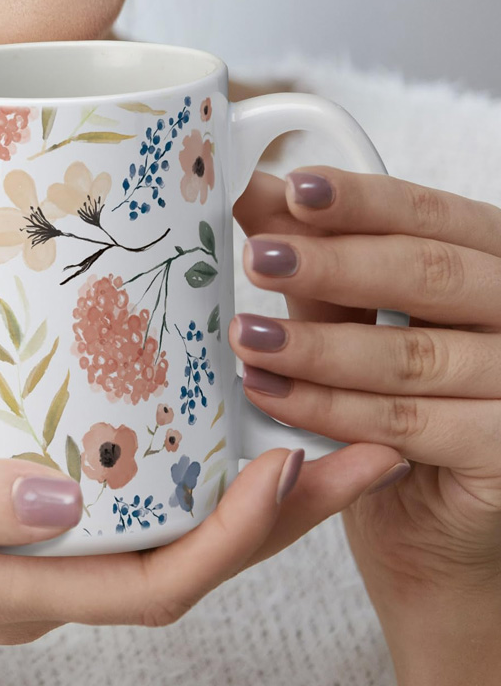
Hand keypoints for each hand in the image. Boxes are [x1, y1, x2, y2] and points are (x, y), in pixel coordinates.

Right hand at [0, 434, 400, 684]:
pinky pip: (127, 511)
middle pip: (187, 560)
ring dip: (244, 496)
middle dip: (278, 516)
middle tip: (352, 450)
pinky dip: (181, 479)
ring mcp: (35, 557)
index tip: (284, 465)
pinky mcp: (23, 528)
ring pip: (168, 535)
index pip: (155, 583)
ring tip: (307, 434)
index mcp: (10, 588)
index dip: (231, 535)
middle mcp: (41, 581)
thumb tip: (58, 496)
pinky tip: (201, 435)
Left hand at [232, 166, 500, 685]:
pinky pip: (406, 423)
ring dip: (316, 344)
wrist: (429, 531)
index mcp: (488, 268)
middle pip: (428, 275)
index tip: (289, 188)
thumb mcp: (357, 331)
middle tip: (256, 257)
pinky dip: (329, 408)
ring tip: (244, 335)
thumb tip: (260, 201)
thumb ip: (322, 276)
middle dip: (333, 265)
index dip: (360, 201)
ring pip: (410, 355)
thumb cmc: (395, 416)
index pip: (430, 216)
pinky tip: (268, 392)